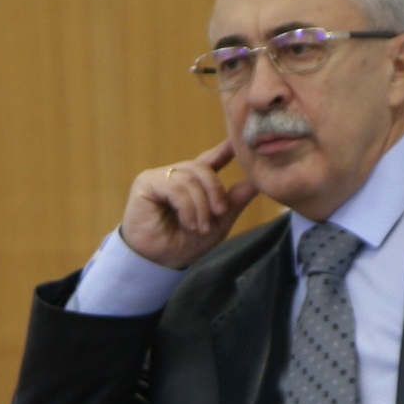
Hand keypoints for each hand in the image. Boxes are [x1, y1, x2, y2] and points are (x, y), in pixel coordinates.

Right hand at [120, 140, 257, 269]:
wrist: (159, 261)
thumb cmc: (185, 243)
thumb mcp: (218, 223)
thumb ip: (235, 201)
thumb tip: (257, 183)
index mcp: (193, 182)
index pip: (210, 160)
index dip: (224, 149)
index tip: (237, 141)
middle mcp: (176, 175)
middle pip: (203, 168)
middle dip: (215, 191)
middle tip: (219, 213)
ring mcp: (160, 176)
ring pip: (190, 178)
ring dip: (200, 205)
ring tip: (200, 227)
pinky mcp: (146, 182)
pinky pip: (175, 186)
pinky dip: (187, 207)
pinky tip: (189, 223)